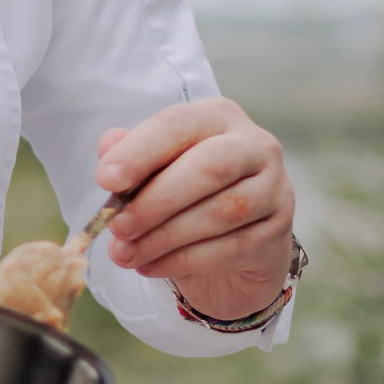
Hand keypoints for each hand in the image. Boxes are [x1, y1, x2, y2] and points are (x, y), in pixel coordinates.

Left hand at [92, 98, 294, 323]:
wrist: (232, 251)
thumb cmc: (185, 197)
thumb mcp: (154, 171)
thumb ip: (130, 154)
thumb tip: (109, 147)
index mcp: (219, 117)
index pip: (179, 124)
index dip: (141, 151)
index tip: (105, 179)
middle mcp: (256, 147)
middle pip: (209, 167)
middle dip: (156, 199)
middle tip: (117, 225)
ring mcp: (275, 190)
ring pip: (221, 212)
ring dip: (165, 236)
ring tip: (125, 252)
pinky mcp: (278, 233)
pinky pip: (230, 248)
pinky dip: (183, 260)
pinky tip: (150, 266)